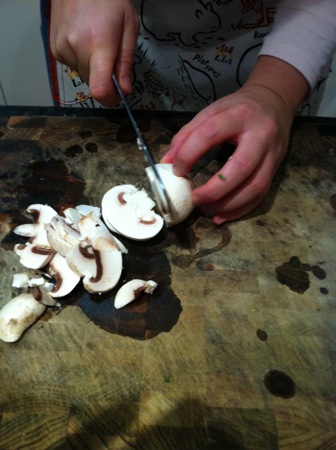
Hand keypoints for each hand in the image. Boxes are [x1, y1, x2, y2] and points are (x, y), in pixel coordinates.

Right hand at [49, 0, 139, 105]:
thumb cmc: (109, 1)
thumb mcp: (129, 27)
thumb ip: (125, 62)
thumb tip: (125, 90)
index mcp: (99, 45)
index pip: (99, 88)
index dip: (109, 99)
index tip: (117, 97)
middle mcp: (76, 49)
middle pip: (93, 84)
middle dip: (105, 80)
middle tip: (112, 59)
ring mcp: (62, 49)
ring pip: (83, 75)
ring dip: (93, 68)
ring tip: (96, 42)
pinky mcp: (54, 50)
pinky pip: (73, 66)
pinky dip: (81, 60)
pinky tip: (84, 41)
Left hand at [162, 57, 308, 223]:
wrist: (275, 103)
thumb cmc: (239, 108)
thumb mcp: (212, 111)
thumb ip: (188, 134)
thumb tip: (167, 162)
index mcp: (239, 115)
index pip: (211, 133)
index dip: (190, 153)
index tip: (177, 170)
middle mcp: (260, 135)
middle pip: (241, 167)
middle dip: (215, 189)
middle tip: (195, 198)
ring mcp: (272, 154)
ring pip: (255, 186)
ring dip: (229, 205)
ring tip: (208, 210)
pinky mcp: (276, 169)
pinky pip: (261, 195)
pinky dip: (241, 210)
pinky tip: (222, 216)